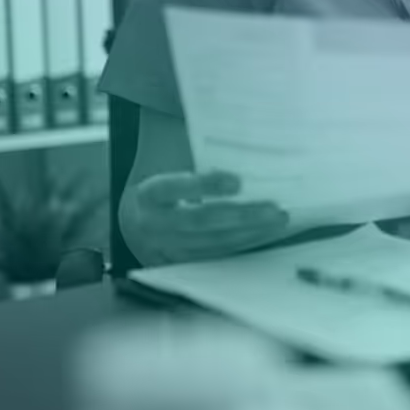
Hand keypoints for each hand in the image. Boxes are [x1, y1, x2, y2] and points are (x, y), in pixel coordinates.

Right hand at [127, 170, 290, 264]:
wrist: (132, 224)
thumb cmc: (158, 189)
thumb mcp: (161, 167)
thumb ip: (188, 157)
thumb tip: (235, 145)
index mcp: (148, 195)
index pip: (175, 188)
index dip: (206, 185)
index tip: (237, 181)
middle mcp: (154, 225)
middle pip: (201, 221)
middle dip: (242, 216)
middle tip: (274, 209)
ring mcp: (167, 249)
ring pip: (212, 243)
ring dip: (249, 233)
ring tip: (277, 221)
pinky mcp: (181, 264)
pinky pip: (216, 257)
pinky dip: (242, 246)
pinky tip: (263, 235)